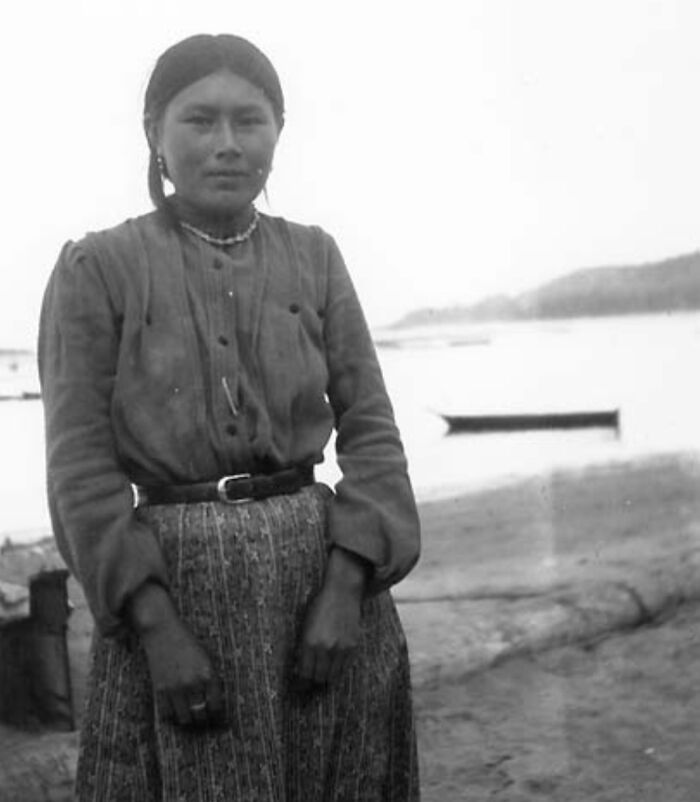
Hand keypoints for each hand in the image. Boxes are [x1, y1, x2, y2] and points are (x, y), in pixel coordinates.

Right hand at [127, 583, 224, 726]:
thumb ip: (210, 678)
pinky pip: (168, 713)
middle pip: (201, 714)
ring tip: (191, 717)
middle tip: (204, 718)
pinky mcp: (160, 689)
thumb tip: (213, 700)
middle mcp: (193, 682)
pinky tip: (176, 711)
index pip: (216, 704)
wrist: (163, 631)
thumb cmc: (187, 642)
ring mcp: (176, 687)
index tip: (216, 715)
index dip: (217, 713)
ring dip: (189, 720)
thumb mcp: (205, 658)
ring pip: (185, 718)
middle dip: (204, 719)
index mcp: (208, 673)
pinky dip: (173, 715)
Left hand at [295, 547, 367, 685]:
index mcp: (310, 642)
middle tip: (309, 686)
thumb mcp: (305, 625)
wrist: (342, 591)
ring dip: (325, 679)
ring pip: (332, 676)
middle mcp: (325, 648)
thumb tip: (301, 667)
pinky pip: (343, 667)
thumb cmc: (320, 605)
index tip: (299, 688)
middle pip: (318, 678)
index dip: (301, 684)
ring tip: (320, 679)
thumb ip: (304, 646)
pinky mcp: (352, 646)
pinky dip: (337, 670)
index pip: (304, 674)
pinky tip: (332, 667)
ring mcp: (340, 649)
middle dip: (312, 684)